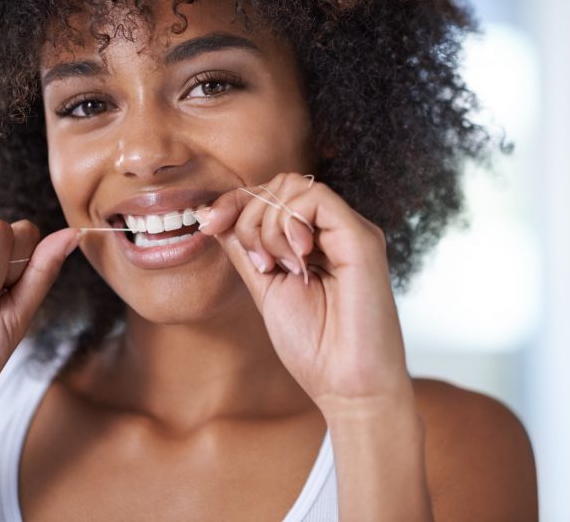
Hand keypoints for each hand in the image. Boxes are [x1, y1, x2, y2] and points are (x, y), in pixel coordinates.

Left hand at [198, 173, 412, 415]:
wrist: (347, 386)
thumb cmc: (315, 347)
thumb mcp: (265, 288)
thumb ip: (246, 250)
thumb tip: (215, 216)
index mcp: (316, 240)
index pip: (273, 194)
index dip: (235, 202)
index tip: (207, 224)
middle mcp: (336, 230)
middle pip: (281, 183)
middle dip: (249, 215)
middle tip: (258, 263)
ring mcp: (351, 231)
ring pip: (294, 186)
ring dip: (267, 225)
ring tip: (279, 267)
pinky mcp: (362, 238)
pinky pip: (316, 199)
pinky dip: (290, 223)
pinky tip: (295, 259)